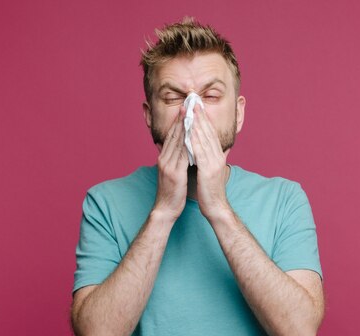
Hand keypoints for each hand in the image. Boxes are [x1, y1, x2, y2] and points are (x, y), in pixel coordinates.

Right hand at [152, 107, 188, 222]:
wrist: (166, 208)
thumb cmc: (173, 192)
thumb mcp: (174, 172)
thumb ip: (177, 159)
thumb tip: (185, 149)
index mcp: (164, 157)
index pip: (172, 135)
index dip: (179, 120)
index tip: (186, 107)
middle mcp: (164, 158)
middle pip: (174, 134)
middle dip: (182, 118)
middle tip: (188, 103)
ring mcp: (168, 165)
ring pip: (178, 141)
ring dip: (185, 126)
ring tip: (192, 113)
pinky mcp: (174, 173)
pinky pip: (183, 155)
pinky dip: (188, 143)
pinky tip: (194, 135)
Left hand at [190, 105, 231, 221]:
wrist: (215, 207)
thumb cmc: (209, 190)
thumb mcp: (207, 169)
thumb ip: (204, 157)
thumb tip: (197, 147)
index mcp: (217, 155)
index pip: (210, 132)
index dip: (203, 118)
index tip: (197, 105)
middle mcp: (218, 156)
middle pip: (208, 131)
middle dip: (200, 116)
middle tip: (194, 101)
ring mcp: (214, 162)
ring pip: (205, 139)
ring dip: (197, 124)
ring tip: (191, 111)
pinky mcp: (209, 170)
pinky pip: (200, 152)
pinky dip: (195, 141)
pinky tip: (189, 132)